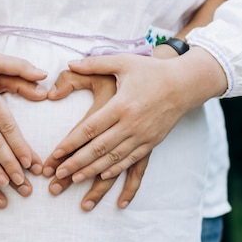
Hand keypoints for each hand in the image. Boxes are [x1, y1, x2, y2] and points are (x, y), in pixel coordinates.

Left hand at [43, 70, 149, 210]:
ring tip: (74, 179)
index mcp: (120, 105)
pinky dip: (116, 171)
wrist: (185, 83)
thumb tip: (70, 63)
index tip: (56, 153)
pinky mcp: (152, 142)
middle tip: (59, 174)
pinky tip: (103, 178)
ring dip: (93, 171)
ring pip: (114, 159)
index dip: (71, 143)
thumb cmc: (151, 71)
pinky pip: (132, 161)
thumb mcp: (123, 62)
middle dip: (77, 163)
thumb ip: (95, 64)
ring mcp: (143, 136)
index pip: (90, 128)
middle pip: (99, 149)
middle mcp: (131, 124)